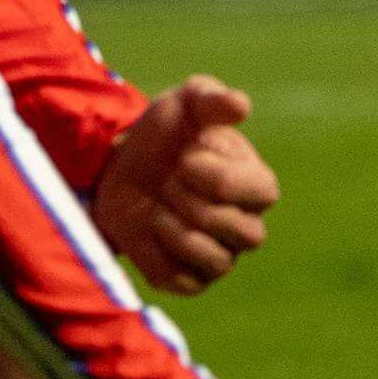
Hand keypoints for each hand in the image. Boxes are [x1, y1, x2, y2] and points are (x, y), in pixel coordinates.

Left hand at [93, 76, 278, 294]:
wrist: (119, 168)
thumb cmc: (164, 134)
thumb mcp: (183, 104)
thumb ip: (211, 98)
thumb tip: (242, 105)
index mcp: (256, 184)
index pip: (258, 191)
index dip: (214, 174)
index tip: (184, 156)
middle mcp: (246, 225)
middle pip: (246, 233)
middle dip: (195, 202)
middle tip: (168, 181)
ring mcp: (220, 255)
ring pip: (218, 262)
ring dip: (178, 230)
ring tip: (158, 207)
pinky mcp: (188, 278)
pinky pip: (182, 280)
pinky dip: (158, 253)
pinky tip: (149, 228)